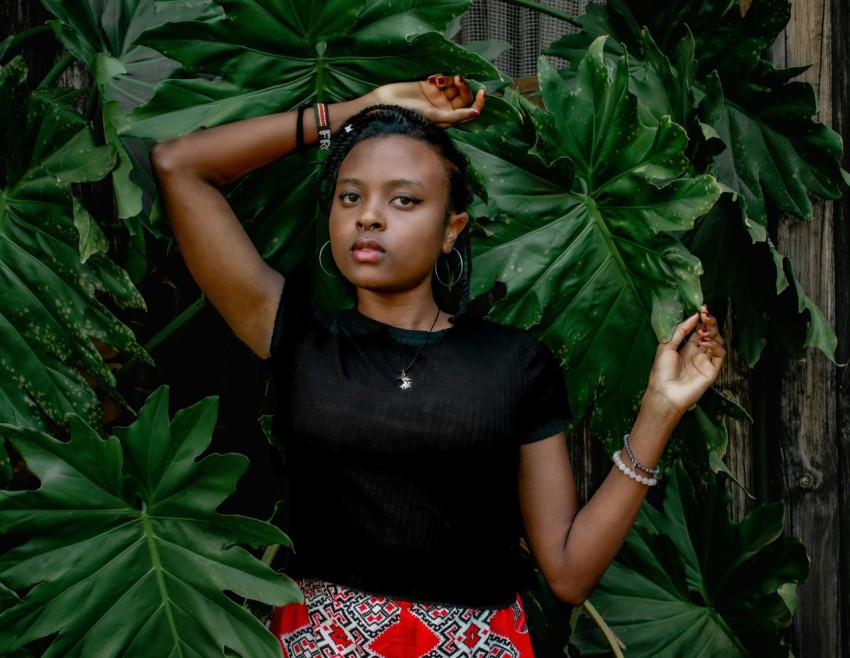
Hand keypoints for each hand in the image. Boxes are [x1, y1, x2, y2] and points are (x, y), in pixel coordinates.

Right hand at [370, 74, 484, 127]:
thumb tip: (476, 114)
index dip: (478, 103)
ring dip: (453, 80)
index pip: (470, 112)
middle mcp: (444, 108)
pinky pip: (443, 78)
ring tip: (440, 80)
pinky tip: (431, 80)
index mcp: (448, 119)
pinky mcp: (429, 85)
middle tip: (458, 80)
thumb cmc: (409, 114)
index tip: (481, 93)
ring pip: (454, 86)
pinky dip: (441, 77)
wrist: (387, 104)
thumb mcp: (435, 116)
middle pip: (464, 96)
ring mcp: (437, 96)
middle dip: (464, 88)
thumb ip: (456, 116)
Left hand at [643, 305, 725, 416]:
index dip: (702, 319)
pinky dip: (715, 347)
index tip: (702, 308)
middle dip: (710, 323)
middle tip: (706, 315)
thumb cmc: (661, 371)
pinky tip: (705, 343)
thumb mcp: (667, 346)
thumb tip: (693, 316)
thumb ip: (680, 331)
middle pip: (710, 334)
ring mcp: (706, 362)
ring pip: (718, 343)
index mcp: (687, 348)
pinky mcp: (712, 371)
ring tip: (703, 332)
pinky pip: (720, 355)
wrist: (664, 392)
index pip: (699, 330)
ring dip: (712, 334)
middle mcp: (699, 353)